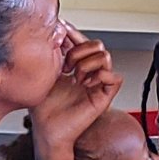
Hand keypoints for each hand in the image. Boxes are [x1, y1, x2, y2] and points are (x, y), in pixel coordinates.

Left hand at [30, 36, 118, 153]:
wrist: (46, 129)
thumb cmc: (43, 108)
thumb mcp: (45, 72)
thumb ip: (52, 53)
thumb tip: (54, 31)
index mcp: (76, 66)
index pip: (84, 42)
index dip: (74, 34)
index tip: (60, 30)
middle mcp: (89, 73)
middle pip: (97, 44)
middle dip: (79, 49)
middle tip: (65, 65)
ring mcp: (97, 84)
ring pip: (106, 57)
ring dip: (87, 63)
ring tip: (75, 76)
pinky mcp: (104, 97)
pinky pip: (115, 78)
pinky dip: (100, 76)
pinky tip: (86, 83)